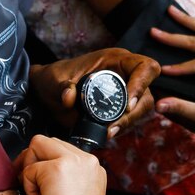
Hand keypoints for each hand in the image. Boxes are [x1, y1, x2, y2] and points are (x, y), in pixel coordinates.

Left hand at [17, 135, 106, 194]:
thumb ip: (64, 182)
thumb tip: (37, 175)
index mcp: (93, 168)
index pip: (61, 149)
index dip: (45, 163)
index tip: (40, 183)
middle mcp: (87, 160)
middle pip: (47, 141)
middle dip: (33, 162)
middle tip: (32, 187)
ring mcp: (74, 161)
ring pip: (37, 146)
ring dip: (31, 173)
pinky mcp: (57, 169)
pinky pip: (29, 169)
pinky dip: (29, 188)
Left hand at [30, 48, 158, 131]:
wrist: (47, 92)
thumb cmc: (54, 78)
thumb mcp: (55, 79)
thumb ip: (62, 86)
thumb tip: (69, 97)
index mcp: (116, 60)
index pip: (145, 67)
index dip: (142, 84)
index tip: (127, 104)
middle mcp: (125, 75)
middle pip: (147, 94)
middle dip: (134, 113)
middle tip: (112, 127)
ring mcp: (125, 92)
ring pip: (142, 109)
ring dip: (128, 123)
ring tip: (108, 132)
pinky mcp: (120, 109)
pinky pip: (131, 120)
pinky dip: (122, 128)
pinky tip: (106, 134)